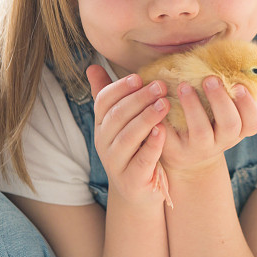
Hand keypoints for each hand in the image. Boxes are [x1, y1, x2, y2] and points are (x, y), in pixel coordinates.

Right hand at [86, 65, 168, 205]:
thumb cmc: (135, 149)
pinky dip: (152, 145)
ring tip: (165, 105)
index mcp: (102, 125)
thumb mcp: (123, 122)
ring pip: (127, 137)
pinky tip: (163, 131)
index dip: (120, 87)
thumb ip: (111, 95)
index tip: (140, 77)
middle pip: (117, 116)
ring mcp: (116, 163)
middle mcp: (104, 143)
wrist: (140, 191)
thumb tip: (92, 65)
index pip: (103, 101)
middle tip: (160, 86)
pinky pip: (141, 160)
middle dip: (139, 99)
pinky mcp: (132, 180)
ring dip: (146, 118)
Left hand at [161, 76, 256, 177]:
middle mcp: (222, 141)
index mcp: (238, 129)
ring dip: (193, 106)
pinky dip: (167, 118)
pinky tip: (162, 100)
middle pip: (229, 125)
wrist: (186, 155)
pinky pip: (172, 137)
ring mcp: (199, 148)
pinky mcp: (176, 151)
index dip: (249, 105)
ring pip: (201, 131)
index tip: (238, 86)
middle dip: (221, 100)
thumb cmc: (211, 121)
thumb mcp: (228, 110)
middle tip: (210, 79)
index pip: (254, 122)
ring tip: (184, 85)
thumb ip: (244, 92)